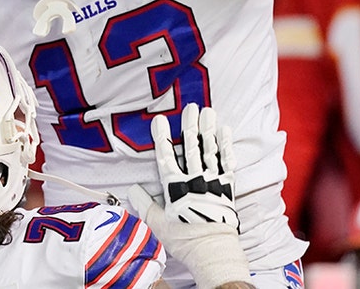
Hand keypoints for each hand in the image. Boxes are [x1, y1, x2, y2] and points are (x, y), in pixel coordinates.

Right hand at [128, 104, 250, 288]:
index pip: (166, 157)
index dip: (162, 138)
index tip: (159, 120)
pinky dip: (226, 146)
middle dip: (189, 126)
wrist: (213, 252)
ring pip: (209, 151)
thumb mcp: (158, 225)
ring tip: (208, 111)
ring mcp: (212, 183)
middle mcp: (195, 181)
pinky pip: (227, 163)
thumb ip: (145, 205)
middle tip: (190, 108)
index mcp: (176, 188)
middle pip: (191, 148)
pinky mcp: (227, 187)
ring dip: (208, 130)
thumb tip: (132, 190)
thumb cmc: (184, 240)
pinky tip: (225, 131)